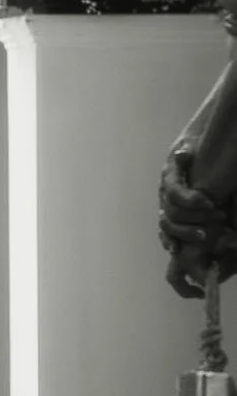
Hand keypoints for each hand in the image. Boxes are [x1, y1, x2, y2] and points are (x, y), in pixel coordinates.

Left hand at [160, 141, 236, 296]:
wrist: (209, 141)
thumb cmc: (217, 177)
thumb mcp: (220, 206)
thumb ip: (222, 227)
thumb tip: (231, 244)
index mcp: (176, 212)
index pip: (169, 235)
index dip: (174, 245)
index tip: (182, 254)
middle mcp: (167, 200)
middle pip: (166, 226)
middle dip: (185, 234)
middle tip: (205, 235)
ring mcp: (166, 186)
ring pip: (170, 211)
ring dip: (190, 217)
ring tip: (212, 213)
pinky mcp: (170, 170)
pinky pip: (175, 190)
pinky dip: (190, 198)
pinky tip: (205, 200)